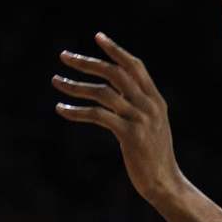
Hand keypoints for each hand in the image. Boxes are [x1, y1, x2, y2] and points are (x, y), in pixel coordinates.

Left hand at [54, 33, 182, 203]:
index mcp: (156, 101)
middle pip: (115, 73)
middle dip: (88, 62)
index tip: (98, 37)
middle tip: (65, 56)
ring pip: (103, 92)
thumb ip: (139, 107)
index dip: (116, 51)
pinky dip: (77, 111)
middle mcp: (150, 107)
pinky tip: (62, 109)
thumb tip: (115, 93)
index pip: (135, 67)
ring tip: (56, 82)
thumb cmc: (155, 157)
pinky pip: (98, 115)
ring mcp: (141, 120)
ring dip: (75, 85)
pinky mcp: (130, 136)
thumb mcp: (152, 127)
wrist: (165, 184)